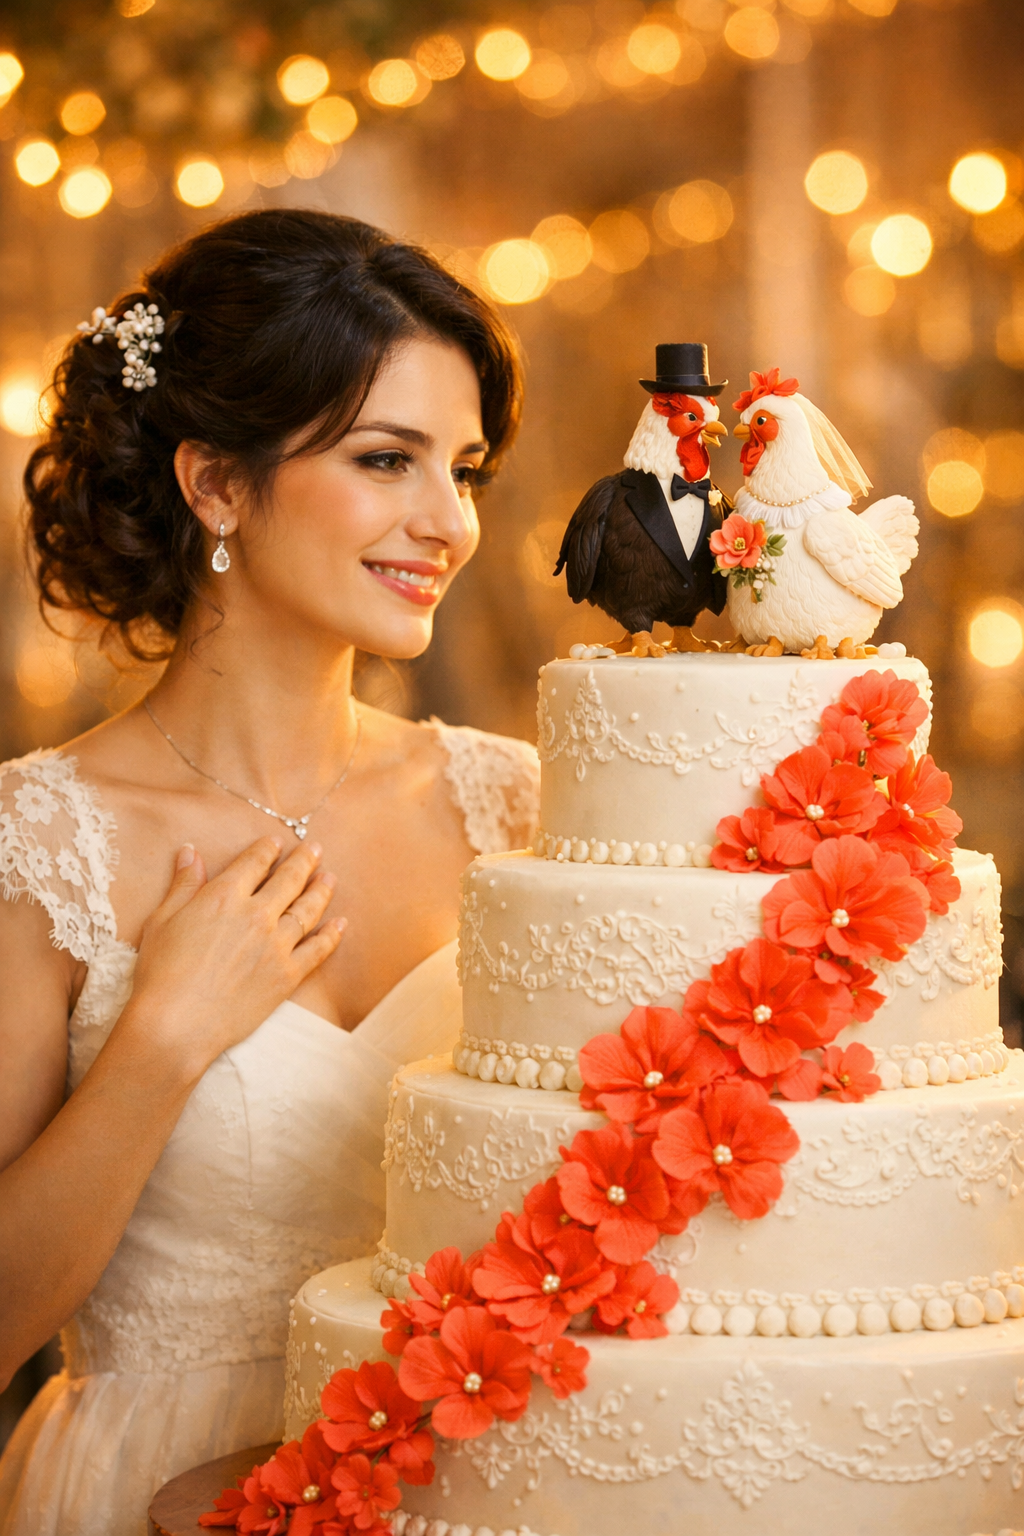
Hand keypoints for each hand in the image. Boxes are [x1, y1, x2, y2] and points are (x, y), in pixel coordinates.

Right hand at [123, 837, 344, 1079]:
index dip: (267, 849)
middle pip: (288, 880)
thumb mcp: (163, 920)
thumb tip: (191, 852)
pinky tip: (340, 923)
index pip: (254, 863)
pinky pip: (318, 949)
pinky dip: (332, 934)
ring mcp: (276, 945)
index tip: (276, 842)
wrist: (177, 1024)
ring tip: (330, 876)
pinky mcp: (288, 975)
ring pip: (308, 909)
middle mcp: (257, 915)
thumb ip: (184, 884)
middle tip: (314, 849)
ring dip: (321, 890)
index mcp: (225, 896)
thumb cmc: (161, 973)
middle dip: (303, 860)